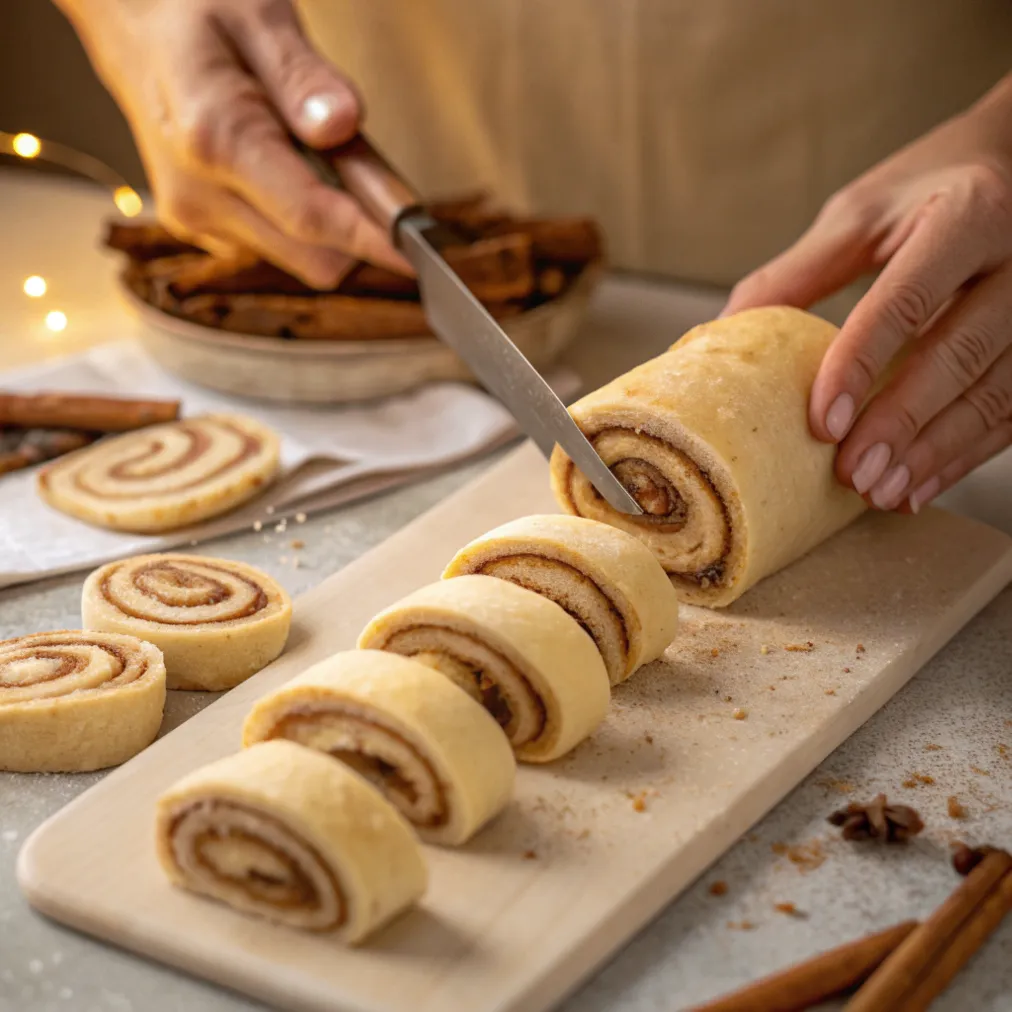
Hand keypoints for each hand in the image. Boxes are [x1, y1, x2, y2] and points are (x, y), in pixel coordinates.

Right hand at [59, 0, 408, 286]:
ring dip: (328, 222)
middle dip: (356, 224)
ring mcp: (196, 218)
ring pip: (301, 258)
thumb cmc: (188, 8)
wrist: (126, 24)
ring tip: (308, 149)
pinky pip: (277, 246)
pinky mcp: (200, 227)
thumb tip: (344, 125)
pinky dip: (299, 219)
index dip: (373, 239)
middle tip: (362, 161)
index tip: (419, 255)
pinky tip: (283, 165)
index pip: (312, 216)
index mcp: (214, 138)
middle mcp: (199, 195)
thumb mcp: (255, 13)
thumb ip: (303, 75)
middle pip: (316, 255)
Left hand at [722, 75, 1011, 512]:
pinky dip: (966, 454)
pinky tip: (921, 485)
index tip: (823, 422)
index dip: (862, 364)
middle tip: (853, 472)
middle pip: (961, 353)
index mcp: (964, 215)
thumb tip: (723, 330)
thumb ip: (800, 272)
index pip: (907, 299)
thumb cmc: (932, 185)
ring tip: (882, 491)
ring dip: (936, 451)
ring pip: (997, 391)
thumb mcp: (864, 212)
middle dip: (902, 421)